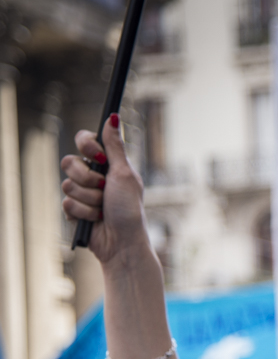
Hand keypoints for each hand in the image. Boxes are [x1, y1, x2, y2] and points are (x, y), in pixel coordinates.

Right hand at [61, 114, 149, 266]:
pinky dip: (84, 212)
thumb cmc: (129, 208)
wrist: (123, 242)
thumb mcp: (125, 174)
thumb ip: (115, 146)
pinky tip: (95, 219)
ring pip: (67, 184)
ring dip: (89, 198)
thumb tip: (113, 116)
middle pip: (69, 162)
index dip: (86, 146)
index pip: (84, 140)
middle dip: (87, 178)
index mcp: (107, 164)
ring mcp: (81, 193)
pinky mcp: (74, 210)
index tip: (99, 157)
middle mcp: (92, 175)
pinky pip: (66, 202)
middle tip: (104, 189)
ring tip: (103, 208)